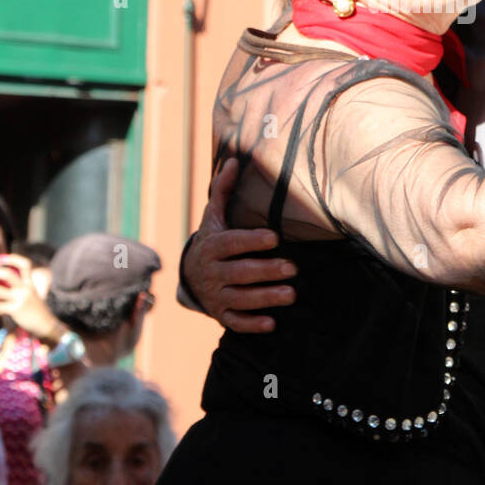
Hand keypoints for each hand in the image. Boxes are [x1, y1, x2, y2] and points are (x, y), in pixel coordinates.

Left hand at [0, 254, 66, 344]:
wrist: (47, 324)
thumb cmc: (36, 310)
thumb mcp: (31, 295)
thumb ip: (21, 288)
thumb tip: (2, 285)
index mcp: (30, 283)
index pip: (25, 265)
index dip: (13, 259)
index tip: (1, 258)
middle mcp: (26, 289)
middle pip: (8, 275)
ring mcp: (20, 299)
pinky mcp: (16, 310)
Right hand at [183, 157, 297, 332]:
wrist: (190, 275)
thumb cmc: (213, 240)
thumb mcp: (214, 216)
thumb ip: (223, 190)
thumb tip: (233, 160)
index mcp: (212, 246)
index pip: (232, 244)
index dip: (251, 241)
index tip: (274, 237)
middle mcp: (212, 272)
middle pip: (239, 273)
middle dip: (266, 271)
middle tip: (293, 268)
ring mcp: (216, 295)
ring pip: (240, 298)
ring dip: (266, 298)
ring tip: (292, 294)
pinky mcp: (221, 313)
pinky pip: (235, 322)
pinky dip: (251, 324)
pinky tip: (272, 323)